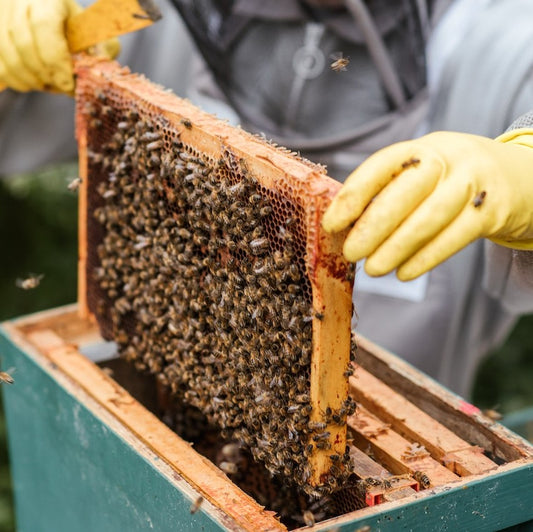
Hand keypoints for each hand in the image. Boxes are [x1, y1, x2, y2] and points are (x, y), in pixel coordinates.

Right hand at [0, 0, 118, 93]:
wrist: (52, 16)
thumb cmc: (77, 28)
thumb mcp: (94, 34)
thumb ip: (100, 51)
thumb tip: (94, 74)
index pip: (44, 26)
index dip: (57, 61)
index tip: (69, 83)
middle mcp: (17, 2)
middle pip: (24, 45)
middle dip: (47, 75)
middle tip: (64, 87)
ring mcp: (0, 17)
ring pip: (10, 59)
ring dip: (34, 81)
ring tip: (52, 85)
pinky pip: (1, 68)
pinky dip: (20, 82)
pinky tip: (37, 82)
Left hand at [322, 130, 532, 279]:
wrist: (517, 176)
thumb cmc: (450, 180)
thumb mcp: (424, 172)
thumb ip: (389, 192)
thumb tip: (344, 227)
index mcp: (421, 148)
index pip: (382, 165)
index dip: (354, 195)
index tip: (332, 223)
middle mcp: (448, 159)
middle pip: (407, 191)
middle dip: (374, 225)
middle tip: (351, 253)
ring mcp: (472, 183)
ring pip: (430, 217)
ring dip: (397, 247)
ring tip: (373, 269)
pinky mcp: (492, 210)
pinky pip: (455, 237)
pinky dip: (426, 257)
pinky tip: (404, 272)